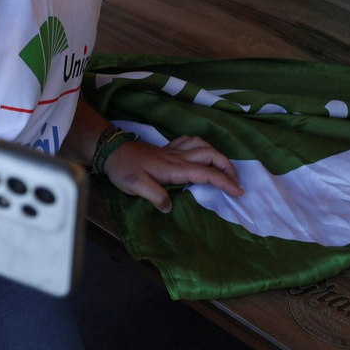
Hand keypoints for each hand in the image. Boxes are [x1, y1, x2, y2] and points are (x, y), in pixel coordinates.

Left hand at [104, 135, 242, 213]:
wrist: (110, 150)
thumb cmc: (123, 169)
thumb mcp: (136, 187)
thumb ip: (156, 196)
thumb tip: (171, 208)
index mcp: (174, 168)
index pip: (206, 173)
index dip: (224, 182)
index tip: (238, 192)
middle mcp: (177, 157)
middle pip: (210, 154)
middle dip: (227, 166)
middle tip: (236, 182)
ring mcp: (172, 151)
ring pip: (203, 145)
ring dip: (217, 154)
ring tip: (223, 168)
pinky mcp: (167, 149)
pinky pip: (190, 142)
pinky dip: (201, 146)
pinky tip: (200, 153)